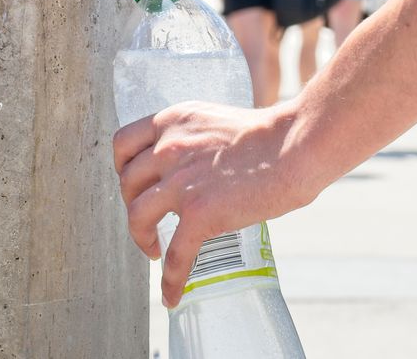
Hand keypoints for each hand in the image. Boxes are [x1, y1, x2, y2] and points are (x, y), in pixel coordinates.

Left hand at [112, 99, 316, 307]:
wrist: (293, 147)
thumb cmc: (270, 135)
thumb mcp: (217, 121)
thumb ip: (196, 140)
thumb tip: (193, 166)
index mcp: (174, 121)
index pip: (123, 144)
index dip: (123, 167)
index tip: (135, 184)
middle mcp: (169, 148)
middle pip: (128, 183)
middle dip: (133, 204)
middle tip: (150, 220)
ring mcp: (181, 182)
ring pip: (137, 217)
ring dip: (141, 238)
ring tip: (154, 250)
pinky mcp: (199, 213)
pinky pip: (174, 255)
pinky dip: (170, 279)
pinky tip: (172, 294)